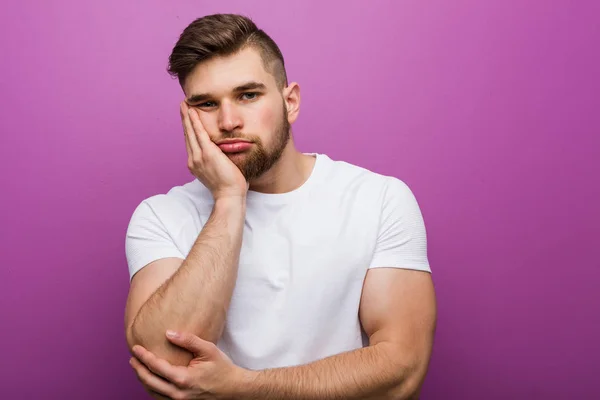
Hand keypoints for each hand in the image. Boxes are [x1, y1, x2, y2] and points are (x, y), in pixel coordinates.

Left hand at [130, 330, 250, 399]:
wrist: (234, 388)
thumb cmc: (222, 368)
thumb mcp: (208, 349)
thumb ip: (188, 340)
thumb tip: (168, 333)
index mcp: (183, 379)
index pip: (156, 367)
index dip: (144, 357)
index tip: (135, 348)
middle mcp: (178, 393)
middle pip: (149, 382)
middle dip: (138, 369)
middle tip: (132, 358)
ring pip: (153, 393)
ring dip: (143, 380)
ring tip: (138, 368)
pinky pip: (161, 398)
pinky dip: (152, 389)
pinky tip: (151, 380)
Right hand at [180, 102, 248, 200]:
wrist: (229, 196)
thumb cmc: (229, 188)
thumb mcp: (220, 172)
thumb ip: (219, 162)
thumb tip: (226, 157)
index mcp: (196, 164)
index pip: (191, 143)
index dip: (188, 129)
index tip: (187, 119)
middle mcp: (194, 160)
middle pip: (187, 135)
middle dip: (185, 119)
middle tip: (182, 106)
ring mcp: (199, 157)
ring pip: (191, 132)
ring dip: (187, 117)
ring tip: (185, 104)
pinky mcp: (207, 154)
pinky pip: (199, 134)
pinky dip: (195, 122)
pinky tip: (192, 111)